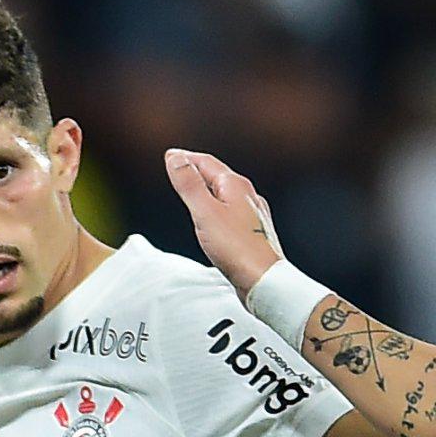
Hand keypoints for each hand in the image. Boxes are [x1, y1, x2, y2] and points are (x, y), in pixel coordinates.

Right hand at [164, 147, 288, 294]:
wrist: (264, 280)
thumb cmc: (237, 250)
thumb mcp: (205, 212)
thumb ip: (189, 185)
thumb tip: (175, 158)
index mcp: (236, 186)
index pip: (206, 162)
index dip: (185, 158)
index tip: (170, 156)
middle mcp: (247, 196)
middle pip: (218, 175)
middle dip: (196, 170)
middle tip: (179, 168)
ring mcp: (252, 214)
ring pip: (225, 193)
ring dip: (207, 189)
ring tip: (193, 190)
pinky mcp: (252, 232)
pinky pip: (231, 210)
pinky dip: (217, 206)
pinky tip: (214, 218)